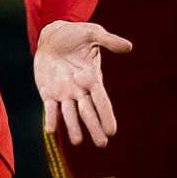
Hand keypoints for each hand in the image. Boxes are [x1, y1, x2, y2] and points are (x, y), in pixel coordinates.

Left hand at [33, 20, 131, 146]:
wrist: (52, 36)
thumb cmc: (75, 35)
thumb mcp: (92, 33)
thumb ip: (108, 41)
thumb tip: (128, 46)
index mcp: (92, 78)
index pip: (101, 100)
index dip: (106, 115)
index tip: (112, 131)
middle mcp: (80, 89)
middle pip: (88, 111)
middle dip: (94, 127)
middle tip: (101, 144)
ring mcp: (64, 93)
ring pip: (70, 114)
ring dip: (73, 128)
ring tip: (77, 142)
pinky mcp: (48, 92)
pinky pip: (50, 109)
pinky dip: (51, 120)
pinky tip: (50, 131)